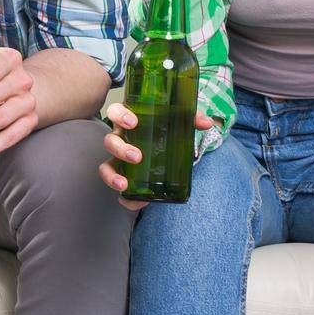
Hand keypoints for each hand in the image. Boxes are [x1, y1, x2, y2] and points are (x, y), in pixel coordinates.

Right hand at [97, 102, 215, 211]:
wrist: (167, 152)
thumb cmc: (165, 132)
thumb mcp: (177, 124)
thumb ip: (190, 120)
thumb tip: (208, 123)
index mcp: (129, 122)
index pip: (116, 112)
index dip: (120, 115)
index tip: (133, 122)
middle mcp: (121, 140)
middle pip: (109, 141)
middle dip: (120, 149)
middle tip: (137, 156)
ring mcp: (120, 161)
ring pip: (106, 166)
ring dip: (112, 176)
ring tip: (124, 184)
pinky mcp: (126, 180)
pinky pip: (119, 192)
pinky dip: (126, 200)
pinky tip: (140, 203)